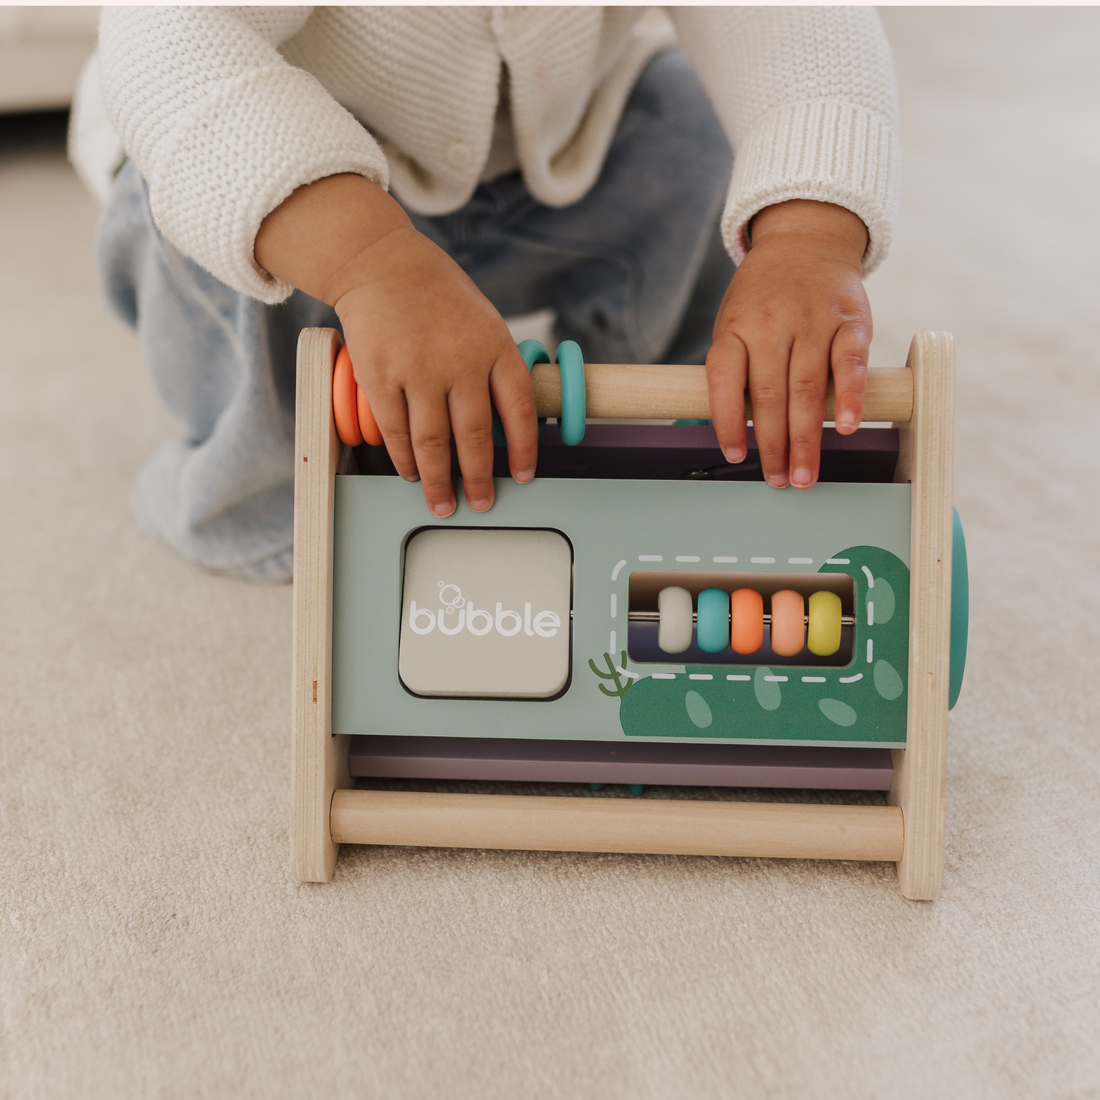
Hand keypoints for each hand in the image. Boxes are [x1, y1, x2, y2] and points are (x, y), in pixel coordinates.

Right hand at [255, 174, 537, 516]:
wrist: (381, 262)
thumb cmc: (437, 294)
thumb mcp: (484, 322)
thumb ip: (494, 368)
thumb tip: (504, 426)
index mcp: (495, 346)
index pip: (520, 410)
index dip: (524, 450)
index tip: (523, 476)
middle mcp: (460, 362)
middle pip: (475, 437)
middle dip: (480, 479)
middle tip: (482, 502)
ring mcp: (418, 371)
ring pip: (433, 443)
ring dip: (439, 481)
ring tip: (442, 502)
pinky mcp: (379, 377)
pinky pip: (396, 432)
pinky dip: (405, 459)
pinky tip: (412, 473)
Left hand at [705, 200, 871, 488]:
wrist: (806, 240)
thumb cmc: (763, 297)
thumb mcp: (734, 322)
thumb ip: (737, 369)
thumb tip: (738, 430)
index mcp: (735, 328)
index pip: (725, 380)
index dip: (728, 422)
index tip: (735, 456)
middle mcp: (772, 324)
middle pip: (770, 394)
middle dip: (774, 445)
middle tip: (778, 481)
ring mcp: (813, 320)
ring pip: (808, 387)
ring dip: (806, 438)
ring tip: (804, 474)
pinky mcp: (851, 320)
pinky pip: (851, 362)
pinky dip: (850, 396)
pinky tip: (845, 428)